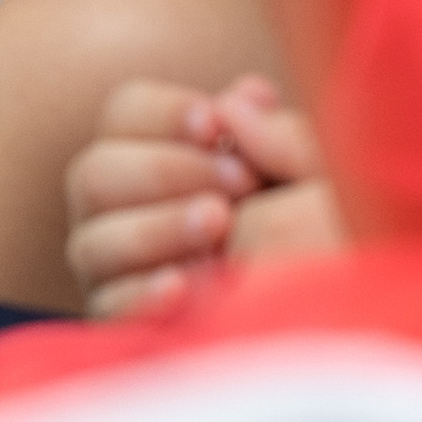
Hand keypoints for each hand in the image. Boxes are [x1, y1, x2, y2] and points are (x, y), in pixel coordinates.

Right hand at [65, 74, 324, 317]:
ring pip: (94, 241)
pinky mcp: (123, 323)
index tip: (216, 124)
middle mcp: (115, 209)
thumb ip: (285, 136)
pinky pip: (109, 306)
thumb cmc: (315, 232)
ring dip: (157, 227)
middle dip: (165, 170)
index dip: (164, 114)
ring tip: (220, 223)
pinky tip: (185, 285)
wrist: (327, 319)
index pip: (125, 114)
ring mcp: (111, 269)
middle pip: (95, 173)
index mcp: (148, 154)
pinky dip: (142, 293)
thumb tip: (248, 98)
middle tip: (239, 181)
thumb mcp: (313, 180)